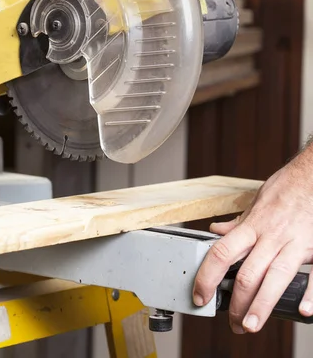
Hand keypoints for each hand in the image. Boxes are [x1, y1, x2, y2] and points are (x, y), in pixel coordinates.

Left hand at [193, 145, 312, 333]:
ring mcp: (294, 243)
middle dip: (237, 303)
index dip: (207, 276)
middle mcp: (271, 236)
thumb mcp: (254, 204)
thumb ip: (237, 223)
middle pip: (248, 273)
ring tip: (251, 324)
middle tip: (232, 322)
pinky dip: (310, 294)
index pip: (222, 253)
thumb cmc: (283, 191)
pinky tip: (302, 310)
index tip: (200, 295)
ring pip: (275, 278)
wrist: (311, 178)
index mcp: (252, 226)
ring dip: (262, 305)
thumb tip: (216, 230)